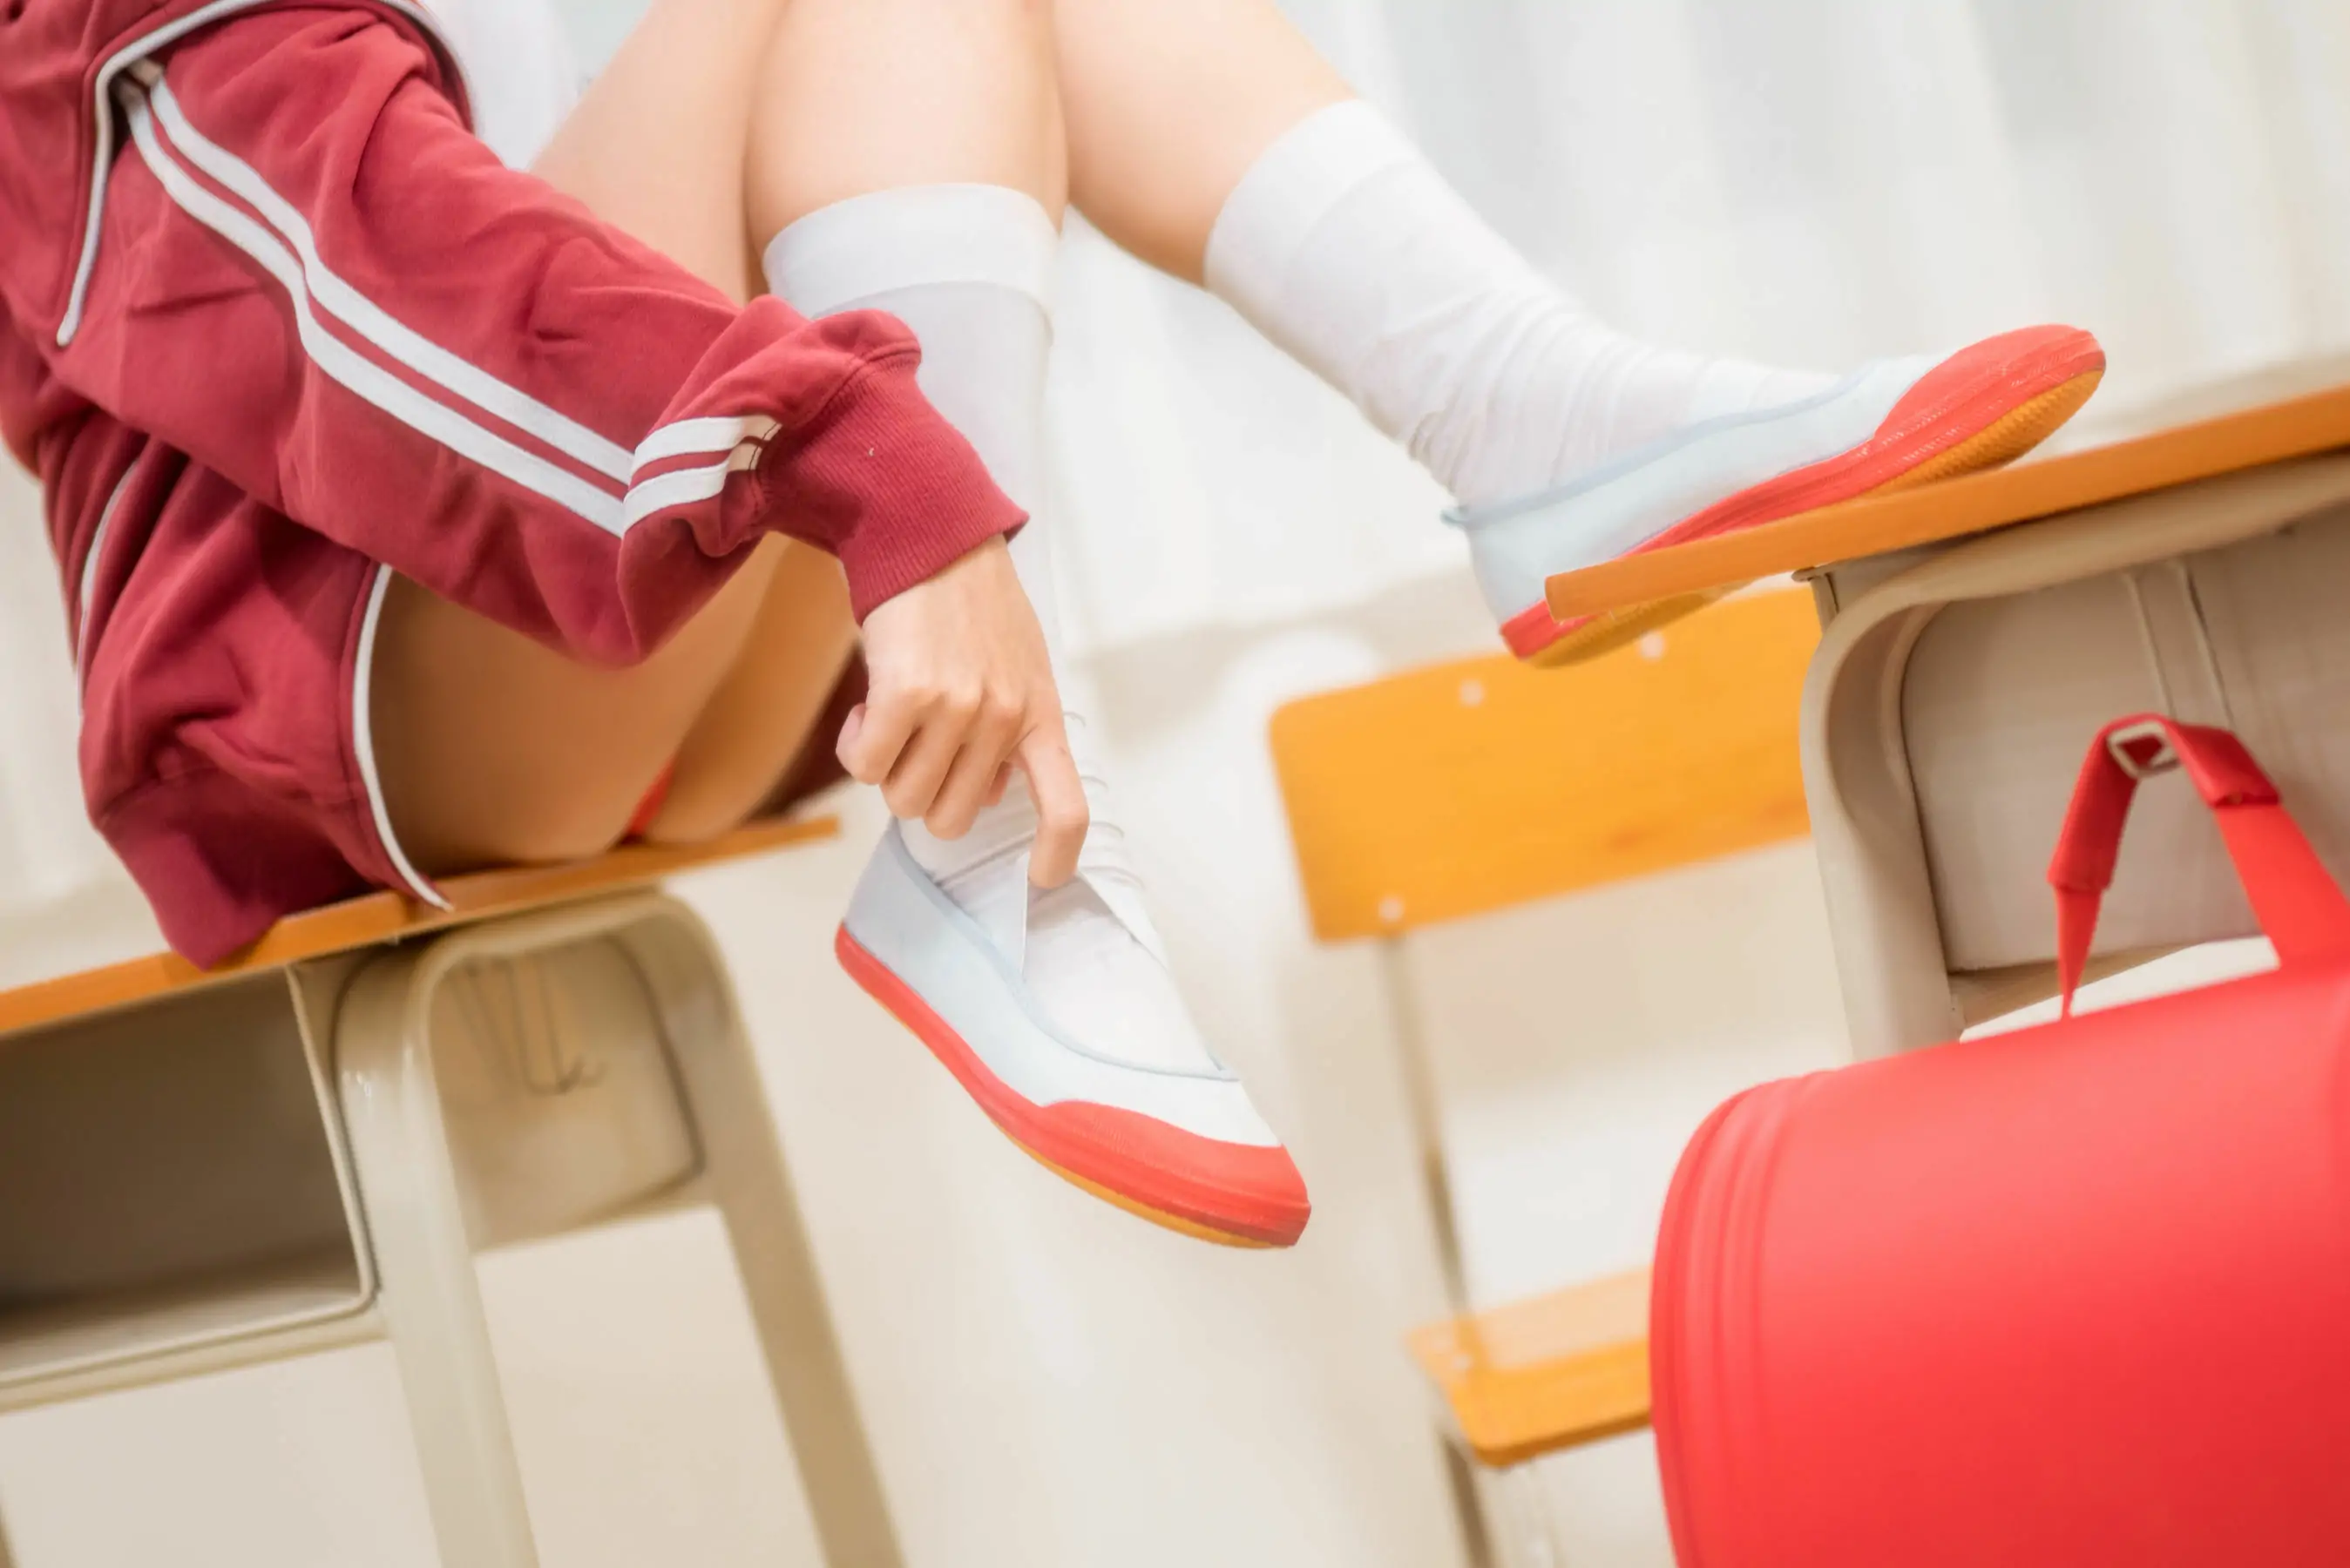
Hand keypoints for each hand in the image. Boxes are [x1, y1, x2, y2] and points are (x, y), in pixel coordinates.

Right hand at [838, 538, 1086, 884]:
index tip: (1041, 877)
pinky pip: (866, 767)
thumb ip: (1009, 731)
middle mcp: (1005, 717)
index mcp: (1040, 713)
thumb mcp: (1016, 666)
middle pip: (952, 817)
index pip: (1068, 804)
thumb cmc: (969, 604)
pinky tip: (864, 709)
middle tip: (915, 745)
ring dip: (884, 770)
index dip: (1058, 852)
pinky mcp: (905, 694)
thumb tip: (984, 796)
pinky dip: (856, 747)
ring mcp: (958, 708)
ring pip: (904, 799)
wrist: (929, 535)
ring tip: (890, 716)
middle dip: (923, 793)